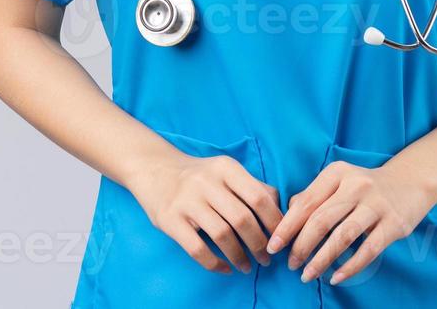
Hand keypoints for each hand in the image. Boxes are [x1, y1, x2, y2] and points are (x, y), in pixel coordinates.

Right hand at [130, 151, 283, 274]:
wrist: (154, 169)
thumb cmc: (199, 175)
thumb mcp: (226, 171)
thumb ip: (253, 187)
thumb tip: (282, 210)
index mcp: (225, 168)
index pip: (259, 197)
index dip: (274, 222)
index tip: (280, 240)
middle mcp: (206, 182)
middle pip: (242, 219)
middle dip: (259, 244)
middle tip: (266, 259)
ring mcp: (186, 201)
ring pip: (221, 235)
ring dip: (239, 256)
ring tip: (247, 266)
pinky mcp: (169, 219)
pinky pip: (197, 248)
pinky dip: (214, 263)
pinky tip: (224, 268)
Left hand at [267, 157, 435, 285]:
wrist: (410, 181)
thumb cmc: (365, 186)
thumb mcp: (338, 181)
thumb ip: (313, 195)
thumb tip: (287, 216)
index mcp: (336, 174)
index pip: (305, 203)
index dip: (287, 227)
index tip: (273, 247)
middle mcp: (355, 186)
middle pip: (320, 220)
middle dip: (301, 246)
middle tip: (291, 265)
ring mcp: (376, 204)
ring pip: (342, 236)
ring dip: (321, 259)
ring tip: (308, 275)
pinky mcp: (394, 223)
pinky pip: (368, 250)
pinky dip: (350, 267)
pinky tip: (336, 278)